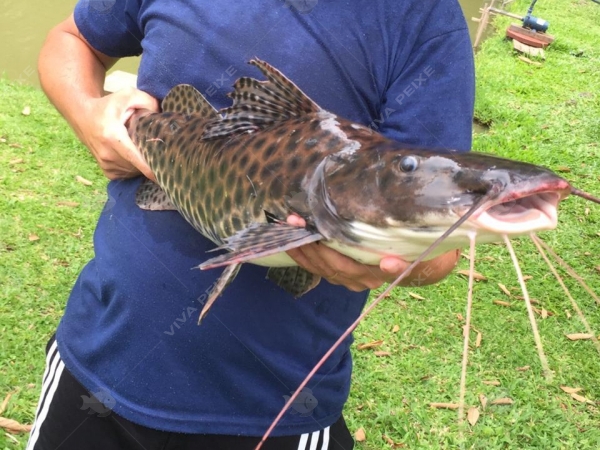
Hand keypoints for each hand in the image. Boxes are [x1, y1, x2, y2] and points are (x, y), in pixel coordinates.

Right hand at [75, 88, 158, 179]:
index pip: (134, 157)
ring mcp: (106, 164)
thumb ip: (146, 100)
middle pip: (138, 165)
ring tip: (140, 147)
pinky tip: (134, 156)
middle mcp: (107, 154)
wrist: (82, 116)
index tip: (163, 176)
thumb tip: (161, 113)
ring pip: (134, 171)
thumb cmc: (106, 106)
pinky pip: (128, 174)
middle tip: (156, 148)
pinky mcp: (107, 171)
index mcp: (112, 136)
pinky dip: (134, 168)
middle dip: (150, 159)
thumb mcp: (126, 95)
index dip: (149, 168)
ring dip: (142, 163)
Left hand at [285, 215, 459, 290]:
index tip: (311, 234)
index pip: (344, 265)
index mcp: (373, 275)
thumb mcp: (414, 257)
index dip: (325, 250)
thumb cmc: (413, 253)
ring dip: (301, 249)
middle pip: (327, 265)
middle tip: (294, 222)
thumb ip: (402, 263)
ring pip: (319, 268)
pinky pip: (317, 269)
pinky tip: (292, 242)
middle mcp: (357, 281)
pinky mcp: (340, 276)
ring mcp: (347, 280)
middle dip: (308, 244)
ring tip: (288, 228)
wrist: (415, 264)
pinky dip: (303, 256)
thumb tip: (388, 264)